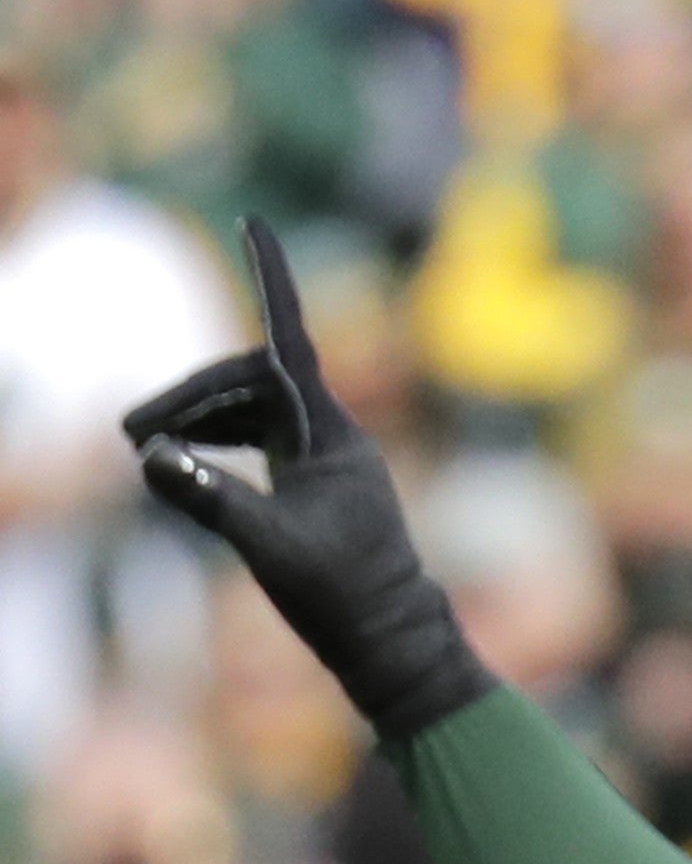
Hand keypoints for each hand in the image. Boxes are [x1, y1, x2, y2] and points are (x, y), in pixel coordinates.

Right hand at [123, 221, 490, 740]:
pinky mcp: (318, 481)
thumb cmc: (339, 595)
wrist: (390, 638)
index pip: (290, 341)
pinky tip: (187, 457)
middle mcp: (333, 434)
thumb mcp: (265, 547)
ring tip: (144, 447)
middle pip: (252, 380)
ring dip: (200, 417)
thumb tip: (152, 458)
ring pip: (254, 408)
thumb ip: (208, 499)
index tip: (251, 224)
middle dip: (189, 395)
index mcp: (330, 434)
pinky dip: (221, 437)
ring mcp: (326, 456)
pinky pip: (263, 435)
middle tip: (130, 434)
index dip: (270, 279)